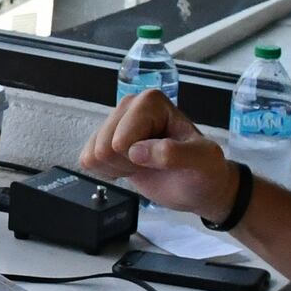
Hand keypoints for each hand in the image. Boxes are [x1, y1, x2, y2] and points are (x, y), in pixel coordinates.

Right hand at [79, 88, 238, 221]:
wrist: (198, 188)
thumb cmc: (204, 171)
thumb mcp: (202, 161)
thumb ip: (174, 153)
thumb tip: (136, 151)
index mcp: (150, 102)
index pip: (121, 140)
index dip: (139, 157)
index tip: (163, 157)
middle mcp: (129, 106)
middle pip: (103, 146)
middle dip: (127, 163)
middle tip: (154, 163)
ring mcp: (115, 123)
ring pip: (93, 154)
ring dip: (119, 168)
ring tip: (144, 165)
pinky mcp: (105, 141)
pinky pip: (87, 160)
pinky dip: (108, 172)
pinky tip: (130, 168)